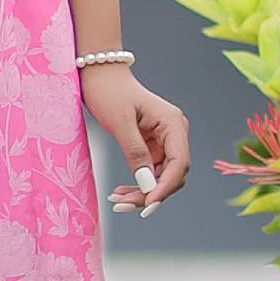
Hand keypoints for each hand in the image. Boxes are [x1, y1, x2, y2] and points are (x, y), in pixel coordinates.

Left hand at [83, 65, 187, 213]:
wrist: (100, 75)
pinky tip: (120, 192)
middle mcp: (174, 133)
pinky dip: (137, 184)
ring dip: (142, 193)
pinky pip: (150, 172)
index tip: (147, 205)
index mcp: (173, 123)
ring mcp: (165, 141)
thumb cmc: (109, 91)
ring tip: (117, 200)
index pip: (179, 163)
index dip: (165, 187)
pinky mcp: (153, 146)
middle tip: (122, 205)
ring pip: (162, 177)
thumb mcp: (120, 122)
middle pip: (173, 174)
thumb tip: (148, 185)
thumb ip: (135, 152)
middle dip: (151, 193)